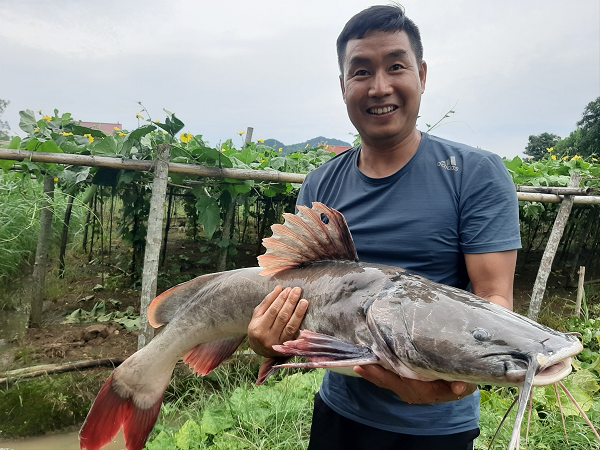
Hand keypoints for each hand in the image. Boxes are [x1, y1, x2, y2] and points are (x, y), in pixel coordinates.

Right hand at [248, 286, 308, 357]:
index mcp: (258, 329)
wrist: (259, 349)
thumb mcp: (258, 315)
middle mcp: (268, 338)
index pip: (272, 311)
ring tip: (304, 302)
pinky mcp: (287, 350)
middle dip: (291, 303)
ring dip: (299, 313)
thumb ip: (267, 302)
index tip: (288, 289)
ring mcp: (278, 345)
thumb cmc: (258, 328)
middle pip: (282, 318)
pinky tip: (308, 322)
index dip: (281, 299)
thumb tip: (279, 288)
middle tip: (297, 291)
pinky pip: (297, 339)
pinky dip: (303, 331)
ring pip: (291, 327)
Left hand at [354, 365, 476, 403]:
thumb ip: (464, 384)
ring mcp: (406, 390)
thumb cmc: (460, 379)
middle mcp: (416, 393)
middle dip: (380, 374)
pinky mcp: (400, 385)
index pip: (416, 386)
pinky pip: (385, 381)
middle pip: (395, 384)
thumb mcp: (467, 382)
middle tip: (365, 363)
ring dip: (373, 373)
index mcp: (431, 391)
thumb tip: (459, 388)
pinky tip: (360, 367)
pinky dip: (373, 374)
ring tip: (359, 363)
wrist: (457, 385)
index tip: (393, 369)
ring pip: (387, 382)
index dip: (403, 378)